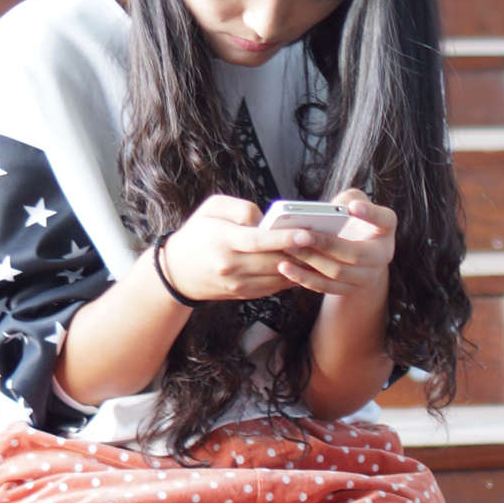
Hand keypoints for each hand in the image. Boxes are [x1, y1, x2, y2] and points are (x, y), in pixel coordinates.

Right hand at [159, 195, 323, 303]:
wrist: (177, 272)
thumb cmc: (197, 233)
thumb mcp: (211, 208)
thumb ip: (240, 208)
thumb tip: (266, 219)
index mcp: (223, 240)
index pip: (259, 240)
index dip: (285, 238)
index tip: (308, 233)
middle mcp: (231, 265)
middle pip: (274, 261)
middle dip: (302, 253)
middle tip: (326, 243)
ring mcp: (238, 283)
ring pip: (277, 277)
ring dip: (301, 268)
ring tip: (321, 255)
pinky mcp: (244, 294)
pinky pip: (274, 287)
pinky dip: (290, 278)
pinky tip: (304, 267)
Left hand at [272, 189, 396, 304]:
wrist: (357, 253)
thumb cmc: (352, 220)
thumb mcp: (354, 202)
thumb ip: (347, 199)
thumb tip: (332, 209)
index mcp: (385, 229)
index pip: (384, 220)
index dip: (370, 214)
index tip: (353, 207)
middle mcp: (382, 255)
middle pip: (355, 254)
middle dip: (326, 244)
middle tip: (301, 234)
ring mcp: (367, 277)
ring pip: (338, 273)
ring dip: (311, 261)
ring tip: (289, 249)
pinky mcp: (348, 290)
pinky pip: (326, 288)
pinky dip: (304, 278)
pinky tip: (285, 267)